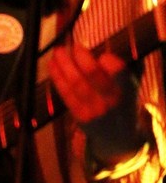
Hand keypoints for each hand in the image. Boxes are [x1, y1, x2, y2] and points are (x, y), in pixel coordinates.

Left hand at [49, 42, 143, 162]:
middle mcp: (110, 99)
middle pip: (93, 75)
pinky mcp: (79, 115)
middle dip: (81, 57)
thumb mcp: (130, 86)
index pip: (118, 71)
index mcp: (126, 88)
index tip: (101, 55)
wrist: (118, 136)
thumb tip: (103, 51)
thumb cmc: (121, 102)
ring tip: (58, 51)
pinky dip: (57, 77)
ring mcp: (93, 109)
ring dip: (64, 65)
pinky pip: (66, 93)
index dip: (108, 60)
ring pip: (76, 83)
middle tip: (72, 46)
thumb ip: (120, 69)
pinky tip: (52, 65)